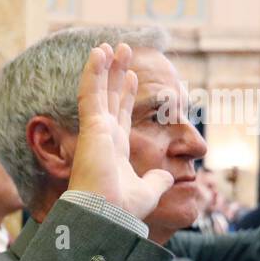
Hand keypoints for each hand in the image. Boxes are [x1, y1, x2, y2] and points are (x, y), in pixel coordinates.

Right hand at [68, 43, 173, 218]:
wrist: (107, 215)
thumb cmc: (123, 209)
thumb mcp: (148, 191)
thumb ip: (157, 180)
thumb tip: (168, 175)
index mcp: (115, 150)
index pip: (120, 115)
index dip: (126, 94)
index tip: (134, 75)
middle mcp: (104, 137)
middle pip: (110, 97)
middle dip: (116, 74)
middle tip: (121, 51)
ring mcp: (96, 130)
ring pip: (99, 91)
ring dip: (104, 67)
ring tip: (110, 45)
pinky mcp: (92, 126)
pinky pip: (91, 93)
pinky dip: (93, 71)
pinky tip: (98, 52)